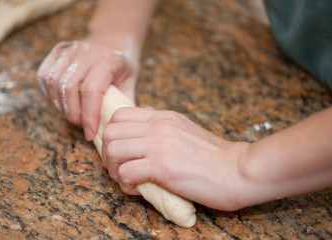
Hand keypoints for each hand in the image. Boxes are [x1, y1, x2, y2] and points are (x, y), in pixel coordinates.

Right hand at [37, 38, 138, 139]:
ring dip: (62, 105)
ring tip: (74, 114)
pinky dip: (50, 93)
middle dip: (74, 114)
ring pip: (54, 83)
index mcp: (107, 60)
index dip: (88, 116)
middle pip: (69, 89)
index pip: (91, 91)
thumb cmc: (123, 62)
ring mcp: (69, 50)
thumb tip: (118, 128)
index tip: (90, 133)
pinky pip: (45, 75)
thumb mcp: (131, 81)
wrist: (114, 37)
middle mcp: (86, 52)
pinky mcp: (58, 50)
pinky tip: (63, 101)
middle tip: (83, 125)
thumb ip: (124, 103)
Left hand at [101, 107, 250, 210]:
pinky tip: (137, 189)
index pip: (119, 115)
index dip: (112, 134)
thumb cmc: (213, 155)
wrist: (237, 170)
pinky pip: (125, 172)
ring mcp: (158, 145)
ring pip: (113, 150)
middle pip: (110, 132)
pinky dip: (125, 184)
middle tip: (119, 167)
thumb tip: (144, 114)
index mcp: (162, 117)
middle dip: (108, 153)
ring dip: (114, 169)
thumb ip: (162, 122)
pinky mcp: (162, 167)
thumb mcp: (185, 128)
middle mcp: (157, 126)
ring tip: (127, 180)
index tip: (120, 150)